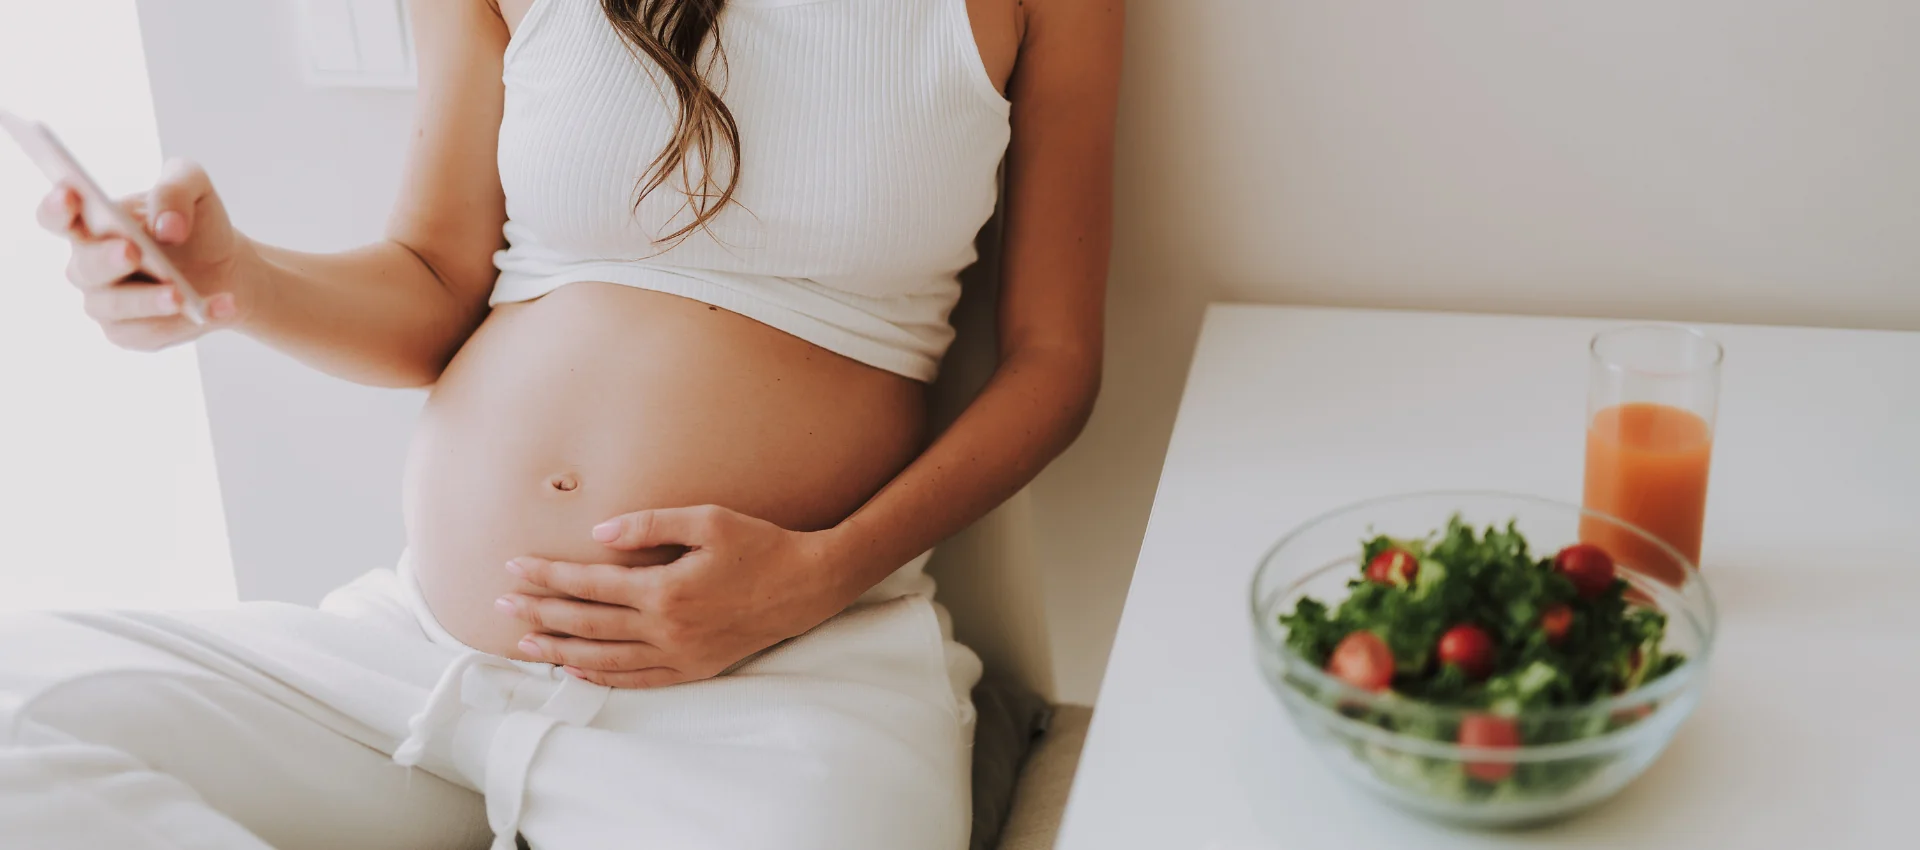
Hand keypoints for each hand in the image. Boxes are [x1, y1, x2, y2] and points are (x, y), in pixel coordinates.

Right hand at [35, 158, 249, 350]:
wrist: (226, 266)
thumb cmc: (194, 223)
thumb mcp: (194, 188)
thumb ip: (176, 189)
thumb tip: (166, 226)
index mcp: (92, 222)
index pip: (57, 216)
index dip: (56, 207)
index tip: (69, 194)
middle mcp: (89, 264)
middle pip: (85, 266)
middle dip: (108, 259)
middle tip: (132, 251)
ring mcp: (105, 301)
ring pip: (115, 306)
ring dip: (148, 300)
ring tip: (181, 294)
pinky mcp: (129, 332)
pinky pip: (150, 332)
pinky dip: (185, 322)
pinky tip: (220, 307)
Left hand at [497, 505, 852, 688]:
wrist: (807, 585)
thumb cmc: (759, 544)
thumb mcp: (707, 519)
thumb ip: (650, 526)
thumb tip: (598, 535)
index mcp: (665, 589)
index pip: (588, 585)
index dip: (547, 576)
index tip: (514, 568)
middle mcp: (666, 629)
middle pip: (586, 624)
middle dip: (539, 614)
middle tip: (500, 607)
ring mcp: (679, 654)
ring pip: (604, 659)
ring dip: (559, 652)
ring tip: (524, 644)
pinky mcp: (693, 668)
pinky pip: (637, 680)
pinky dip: (601, 677)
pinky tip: (576, 669)